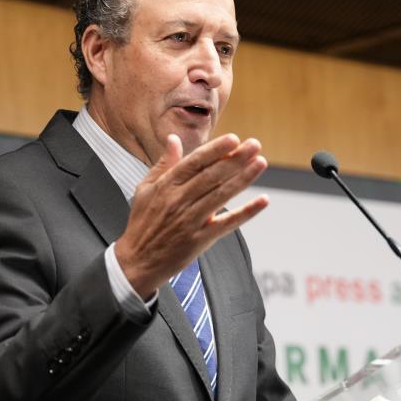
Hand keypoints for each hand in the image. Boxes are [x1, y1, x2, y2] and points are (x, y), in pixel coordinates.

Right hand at [114, 133, 268, 297]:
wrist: (137, 260)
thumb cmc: (142, 223)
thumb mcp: (145, 189)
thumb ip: (163, 164)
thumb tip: (173, 139)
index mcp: (166, 186)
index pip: (194, 162)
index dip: (215, 150)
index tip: (234, 139)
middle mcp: (179, 201)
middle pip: (212, 176)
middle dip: (235, 159)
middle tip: (255, 145)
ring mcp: (191, 221)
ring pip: (221, 195)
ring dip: (243, 178)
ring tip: (260, 163)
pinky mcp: (200, 239)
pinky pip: (227, 223)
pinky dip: (246, 212)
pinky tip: (262, 201)